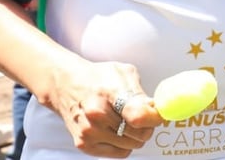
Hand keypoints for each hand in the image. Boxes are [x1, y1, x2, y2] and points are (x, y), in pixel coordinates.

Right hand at [46, 59, 162, 157]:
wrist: (66, 86)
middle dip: (148, 126)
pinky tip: (119, 130)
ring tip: (129, 121)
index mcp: (109, 93)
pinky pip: (120, 153)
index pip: (139, 116)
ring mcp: (89, 132)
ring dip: (136, 136)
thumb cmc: (98, 78)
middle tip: (144, 117)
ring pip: (132, 145)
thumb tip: (156, 110)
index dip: (155, 117)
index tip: (157, 114)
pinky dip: (125, 144)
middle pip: (139, 134)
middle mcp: (97, 116)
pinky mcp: (85, 145)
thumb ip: (141, 93)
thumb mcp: (124, 74)